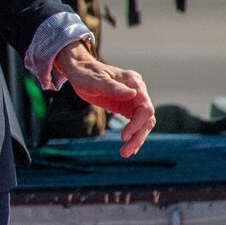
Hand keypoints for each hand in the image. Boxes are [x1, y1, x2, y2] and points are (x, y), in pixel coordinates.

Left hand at [57, 41, 155, 157]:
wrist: (79, 71)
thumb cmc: (86, 73)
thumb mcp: (97, 81)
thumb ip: (114, 88)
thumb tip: (133, 94)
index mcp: (133, 82)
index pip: (145, 107)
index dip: (137, 124)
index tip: (123, 136)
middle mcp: (137, 91)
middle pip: (146, 118)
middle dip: (138, 136)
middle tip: (125, 152)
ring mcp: (133, 99)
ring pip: (143, 122)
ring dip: (136, 138)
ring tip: (125, 153)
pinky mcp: (127, 106)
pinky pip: (135, 123)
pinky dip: (133, 135)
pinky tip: (129, 147)